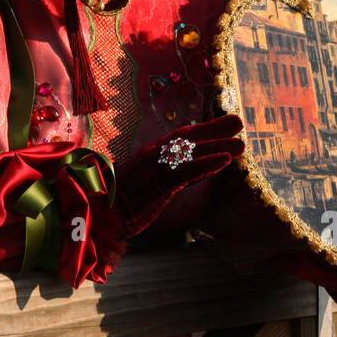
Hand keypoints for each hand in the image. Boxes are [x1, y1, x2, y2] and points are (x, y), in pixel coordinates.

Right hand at [113, 114, 245, 236]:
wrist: (94, 214)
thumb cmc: (109, 205)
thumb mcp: (133, 189)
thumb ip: (149, 181)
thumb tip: (164, 180)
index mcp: (148, 156)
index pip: (179, 140)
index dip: (201, 131)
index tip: (218, 126)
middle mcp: (152, 155)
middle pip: (189, 139)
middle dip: (215, 130)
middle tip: (238, 121)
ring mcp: (155, 167)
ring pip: (192, 152)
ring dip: (219, 145)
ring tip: (242, 143)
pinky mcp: (158, 182)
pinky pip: (188, 171)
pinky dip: (208, 163)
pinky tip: (227, 159)